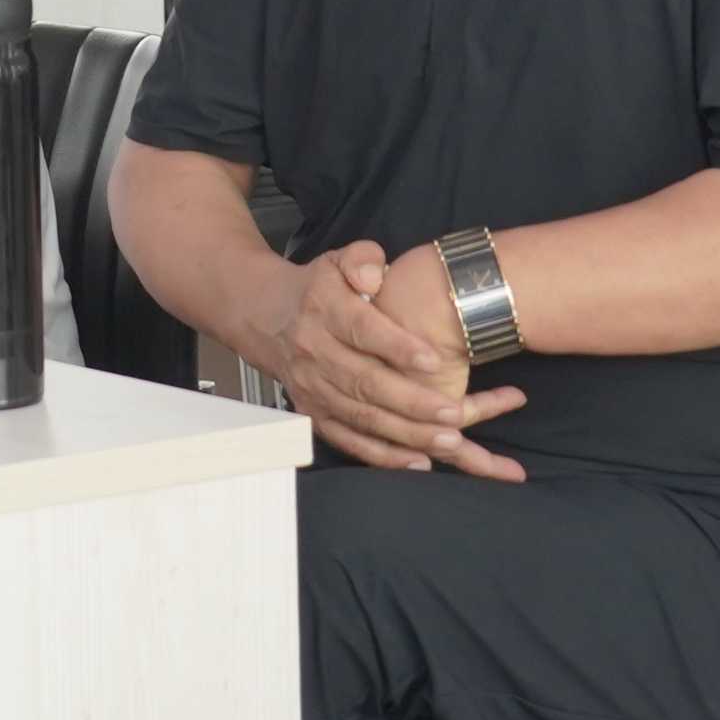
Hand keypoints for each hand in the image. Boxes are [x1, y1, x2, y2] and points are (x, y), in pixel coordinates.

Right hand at [272, 242, 521, 478]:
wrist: (265, 316)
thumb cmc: (317, 288)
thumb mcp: (337, 259)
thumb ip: (362, 259)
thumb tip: (374, 277)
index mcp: (323, 309)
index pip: (362, 330)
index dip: (397, 347)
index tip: (435, 360)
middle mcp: (314, 352)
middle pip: (364, 382)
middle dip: (412, 401)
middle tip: (455, 412)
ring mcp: (312, 388)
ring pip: (361, 416)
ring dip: (406, 432)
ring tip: (448, 439)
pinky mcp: (313, 414)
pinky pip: (349, 440)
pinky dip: (382, 455)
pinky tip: (418, 460)